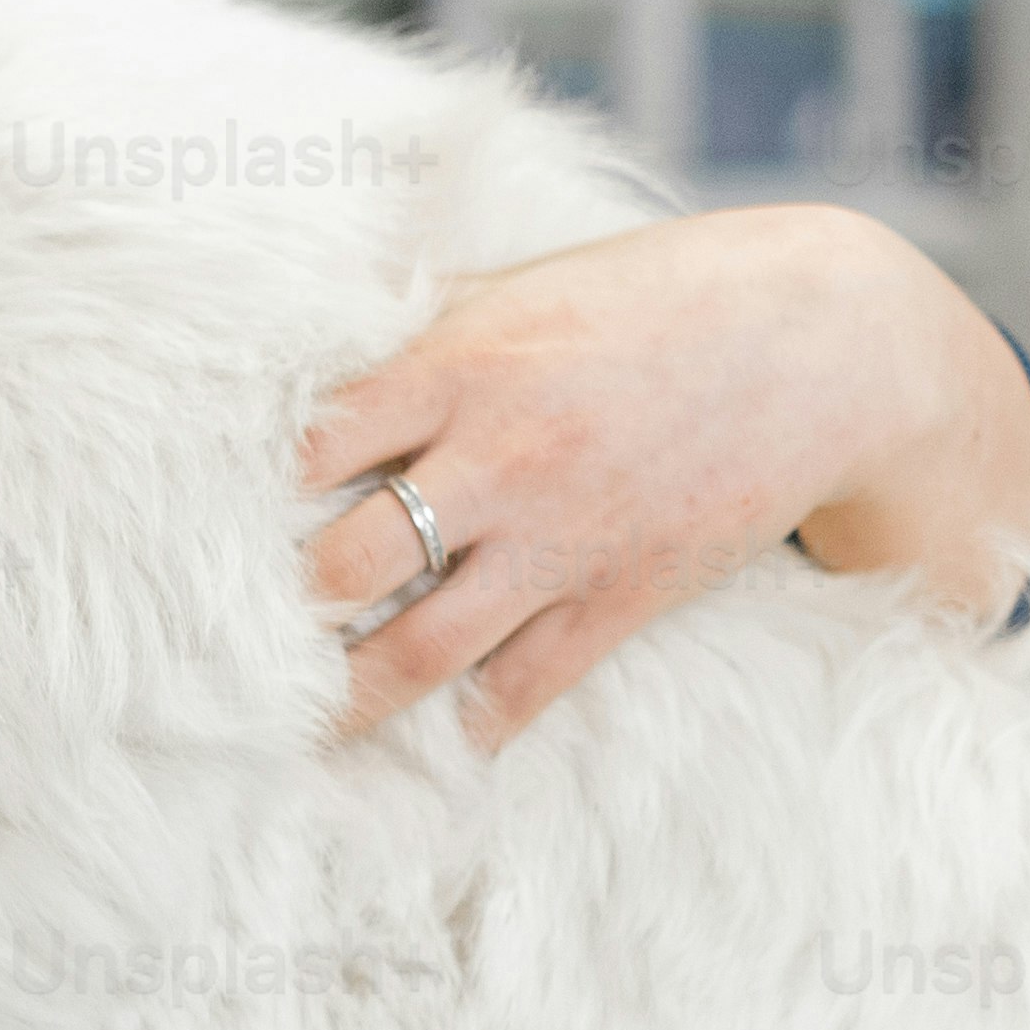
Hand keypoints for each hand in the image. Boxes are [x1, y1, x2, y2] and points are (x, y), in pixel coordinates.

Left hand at [293, 208, 1029, 748]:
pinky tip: (429, 742)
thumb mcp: (527, 287)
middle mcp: (498, 462)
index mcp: (459, 367)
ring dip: (347, 695)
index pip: (312, 446)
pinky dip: (470, 722)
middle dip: (280, 606)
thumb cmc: (660, 299)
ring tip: (293, 722)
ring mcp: (560, 540)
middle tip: (226, 640)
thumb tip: (321, 338)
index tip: (204, 521)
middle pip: (345, 563)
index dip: (248, 492)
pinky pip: (524, 687)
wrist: (824, 347)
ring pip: (418, 649)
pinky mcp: (622, 597)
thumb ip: (424, 323)